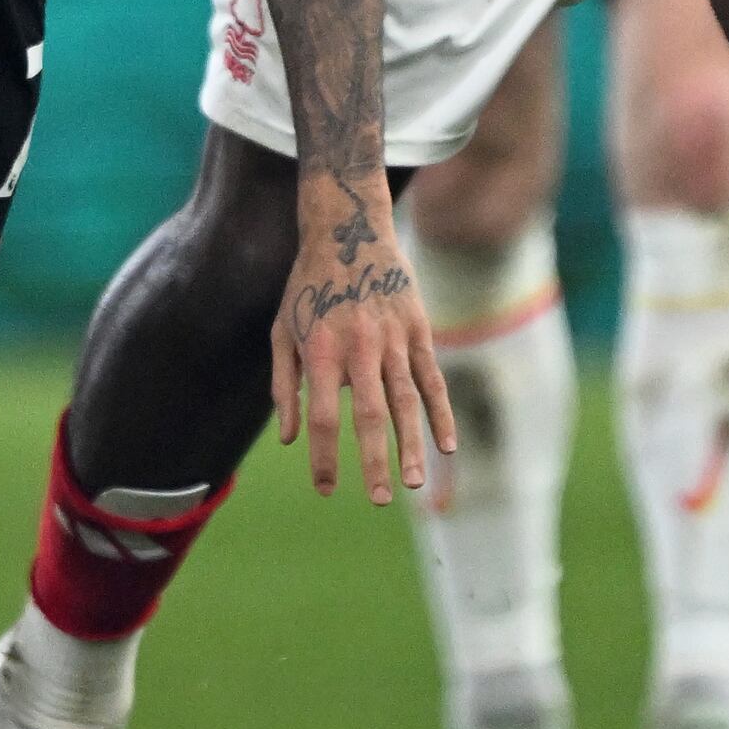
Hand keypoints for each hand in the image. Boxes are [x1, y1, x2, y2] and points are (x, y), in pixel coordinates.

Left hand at [267, 170, 452, 503]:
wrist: (347, 230)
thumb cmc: (307, 287)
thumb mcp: (282, 331)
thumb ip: (285, 385)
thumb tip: (291, 439)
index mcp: (320, 349)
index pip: (323, 416)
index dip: (324, 456)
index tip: (324, 489)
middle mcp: (358, 346)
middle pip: (368, 414)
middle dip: (372, 460)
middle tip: (376, 498)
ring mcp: (393, 337)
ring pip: (405, 401)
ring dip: (410, 445)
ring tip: (412, 484)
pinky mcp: (418, 329)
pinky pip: (431, 378)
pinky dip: (440, 412)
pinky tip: (446, 446)